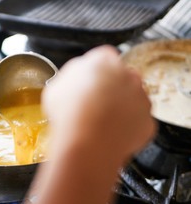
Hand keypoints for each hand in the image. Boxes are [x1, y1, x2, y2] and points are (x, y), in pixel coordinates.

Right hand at [42, 45, 155, 162]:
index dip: (93, 73)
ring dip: (120, 107)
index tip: (87, 83)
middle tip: (92, 104)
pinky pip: (137, 122)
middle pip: (120, 77)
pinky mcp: (148, 121)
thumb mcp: (56, 87)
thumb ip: (72, 77)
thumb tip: (77, 79)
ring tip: (99, 123)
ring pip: (131, 100)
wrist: (86, 144)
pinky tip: (110, 134)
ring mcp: (141, 99)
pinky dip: (127, 127)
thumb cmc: (69, 115)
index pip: (102, 58)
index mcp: (103, 61)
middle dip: (110, 88)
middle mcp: (128, 75)